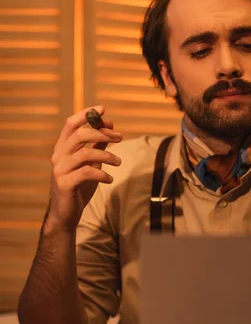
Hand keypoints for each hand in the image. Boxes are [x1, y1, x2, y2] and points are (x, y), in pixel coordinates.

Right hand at [46, 106, 122, 230]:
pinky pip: (86, 173)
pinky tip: (110, 179)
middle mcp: (58, 156)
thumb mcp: (90, 164)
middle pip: (79, 135)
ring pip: (85, 154)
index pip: (70, 124)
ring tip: (119, 162)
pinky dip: (102, 174)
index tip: (103, 109)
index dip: (85, 115)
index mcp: (63, 148)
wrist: (66, 214)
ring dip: (106, 155)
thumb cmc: (79, 186)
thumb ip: (97, 147)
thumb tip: (110, 129)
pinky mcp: (64, 184)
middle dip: (101, 133)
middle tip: (120, 137)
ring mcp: (60, 170)